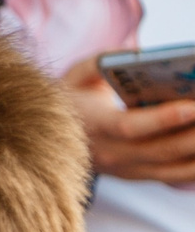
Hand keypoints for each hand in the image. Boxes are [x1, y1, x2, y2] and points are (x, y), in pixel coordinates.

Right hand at [63, 57, 194, 184]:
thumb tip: (138, 55)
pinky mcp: (141, 175)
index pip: (129, 127)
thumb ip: (100, 62)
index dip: (163, 119)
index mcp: (93, 127)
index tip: (192, 106)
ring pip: (176, 168)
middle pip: (163, 149)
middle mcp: (110, 155)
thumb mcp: (75, 75)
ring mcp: (127, 170)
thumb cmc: (70, 99)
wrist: (50, 136)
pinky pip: (179, 176)